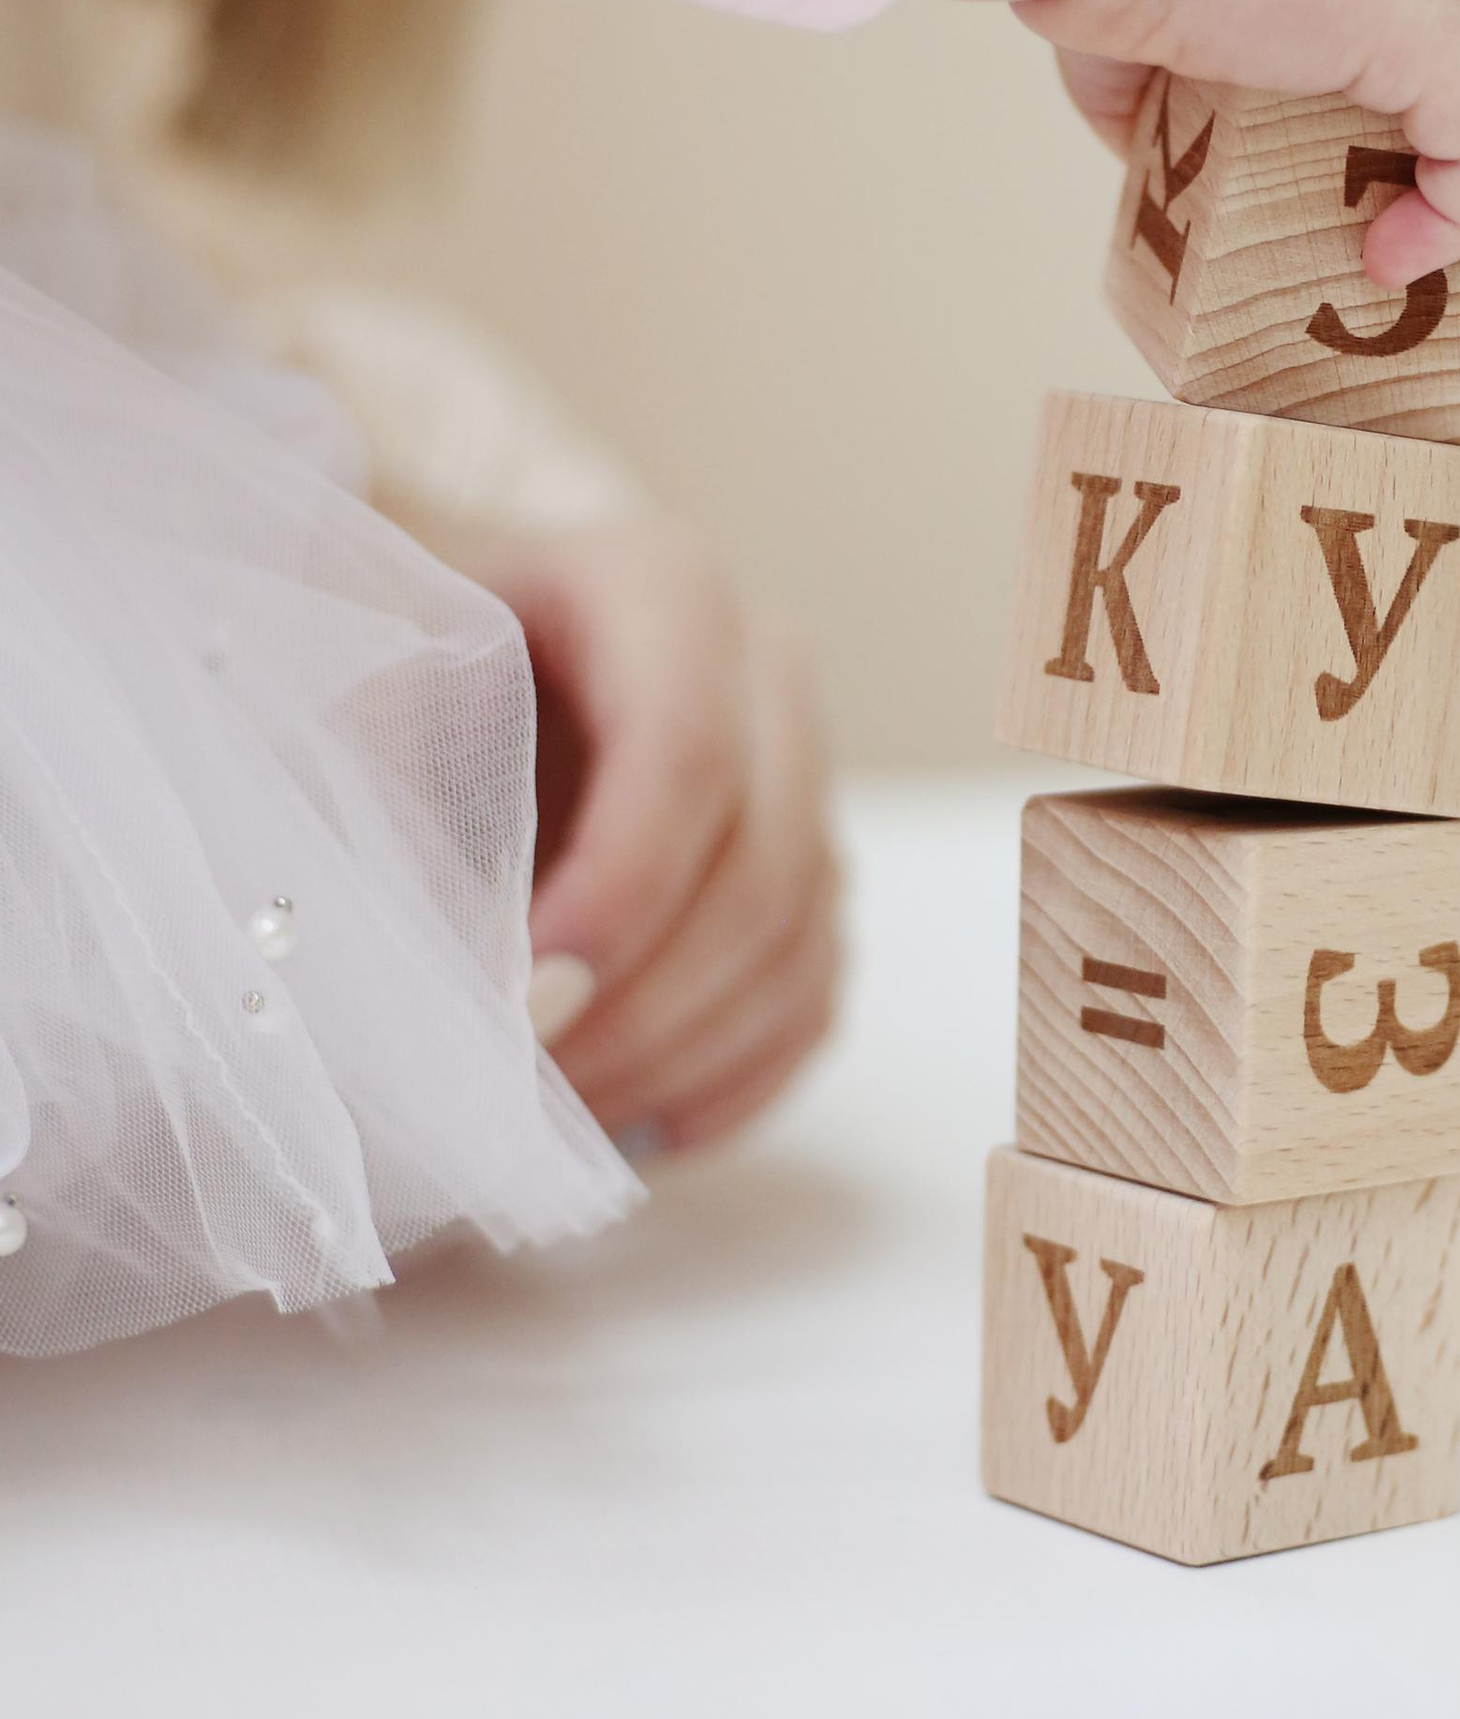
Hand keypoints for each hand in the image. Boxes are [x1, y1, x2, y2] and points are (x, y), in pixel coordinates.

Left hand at [417, 510, 842, 1150]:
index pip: (687, 748)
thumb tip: (427, 960)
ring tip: (557, 1123)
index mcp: (662, 589)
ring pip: (798, 943)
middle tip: (525, 1093)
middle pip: (762, 864)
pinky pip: (815, 994)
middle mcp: (768, 673)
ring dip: (681, 1056)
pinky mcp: (818, 869)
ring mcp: (811, 775)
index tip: (522, 998)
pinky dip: (737, 1078)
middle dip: (644, 1003)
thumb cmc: (418, 660)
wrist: (486, 647)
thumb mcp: (382, 679)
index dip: (621, 887)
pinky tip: (640, 1129)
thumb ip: (399, 779)